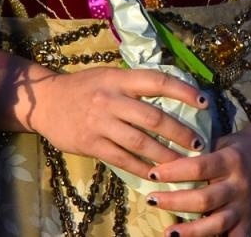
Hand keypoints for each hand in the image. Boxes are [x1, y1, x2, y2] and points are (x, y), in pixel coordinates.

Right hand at [25, 66, 206, 177]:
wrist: (46, 101)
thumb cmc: (83, 87)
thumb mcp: (108, 76)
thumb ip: (134, 85)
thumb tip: (172, 94)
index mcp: (118, 78)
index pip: (157, 82)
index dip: (183, 91)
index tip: (204, 102)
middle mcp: (110, 99)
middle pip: (153, 117)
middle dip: (180, 132)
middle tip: (198, 144)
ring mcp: (100, 123)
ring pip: (140, 143)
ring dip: (165, 156)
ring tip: (183, 164)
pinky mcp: (91, 144)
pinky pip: (122, 159)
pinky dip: (142, 169)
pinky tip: (156, 175)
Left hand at [146, 128, 250, 236]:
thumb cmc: (238, 145)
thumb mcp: (220, 142)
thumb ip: (200, 155)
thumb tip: (166, 163)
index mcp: (230, 160)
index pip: (199, 167)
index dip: (174, 172)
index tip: (152, 174)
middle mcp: (238, 185)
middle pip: (205, 199)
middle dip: (175, 202)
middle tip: (152, 200)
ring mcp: (244, 205)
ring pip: (218, 223)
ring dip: (192, 231)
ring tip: (169, 233)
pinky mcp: (249, 219)